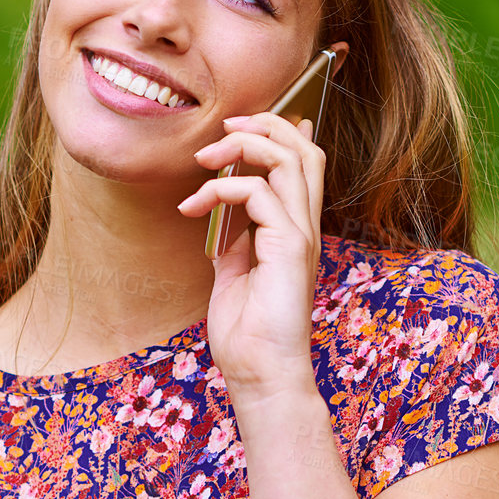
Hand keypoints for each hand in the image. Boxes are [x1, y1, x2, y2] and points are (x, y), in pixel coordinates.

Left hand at [178, 111, 326, 406]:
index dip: (279, 132)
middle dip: (263, 125)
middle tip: (221, 129)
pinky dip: (222, 189)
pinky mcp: (289, 247)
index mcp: (295, 231)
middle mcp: (305, 227)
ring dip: (242, 146)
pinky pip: (260, 192)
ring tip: (203, 160)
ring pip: (288, 158)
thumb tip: (220, 211)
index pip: (304, 162)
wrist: (260, 374)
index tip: (234, 130)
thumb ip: (234, 238)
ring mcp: (300, 236)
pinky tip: (194, 207)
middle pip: (303, 149)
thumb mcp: (234, 273)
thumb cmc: (248, 334)